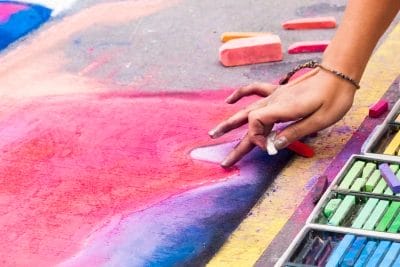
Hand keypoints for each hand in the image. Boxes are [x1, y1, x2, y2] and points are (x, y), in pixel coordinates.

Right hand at [208, 68, 356, 167]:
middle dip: (235, 143)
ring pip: (246, 109)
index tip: (268, 148)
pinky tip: (230, 100)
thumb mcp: (320, 120)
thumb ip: (294, 132)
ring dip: (230, 122)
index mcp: (282, 108)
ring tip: (214, 133)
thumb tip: (273, 146)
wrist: (339, 73)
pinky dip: (240, 95)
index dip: (257, 139)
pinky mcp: (278, 92)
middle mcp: (273, 102)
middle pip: (246, 122)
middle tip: (224, 160)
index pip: (255, 123)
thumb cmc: (334, 97)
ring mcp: (274, 95)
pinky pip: (254, 90)